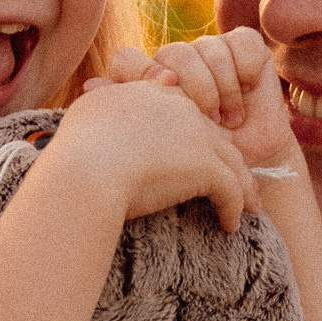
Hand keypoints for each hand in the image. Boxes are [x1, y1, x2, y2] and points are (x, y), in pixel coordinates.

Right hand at [48, 76, 259, 230]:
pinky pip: (231, 190)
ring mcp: (196, 135)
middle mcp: (178, 107)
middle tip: (235, 181)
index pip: (184, 111)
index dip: (194, 133)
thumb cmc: (75, 152)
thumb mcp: (86, 113)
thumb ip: (104, 103)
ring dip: (241, 186)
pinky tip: (230, 226)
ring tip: (247, 207)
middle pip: (214, 135)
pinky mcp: (206, 167)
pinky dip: (234, 209)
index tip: (197, 152)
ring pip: (231, 161)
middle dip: (226, 158)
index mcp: (150, 95)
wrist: (83, 173)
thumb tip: (102, 95)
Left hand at [105, 29, 296, 171]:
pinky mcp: (247, 52)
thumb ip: (126, 115)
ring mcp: (210, 56)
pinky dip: (244, 71)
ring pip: (208, 48)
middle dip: (194, 90)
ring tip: (229, 121)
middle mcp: (176, 66)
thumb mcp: (159, 149)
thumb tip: (89, 86)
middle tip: (207, 122)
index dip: (143, 73)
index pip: (129, 59)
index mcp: (148, 85)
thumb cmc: (200, 167)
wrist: (249, 173)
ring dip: (221, 88)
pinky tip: (247, 95)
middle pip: (173, 53)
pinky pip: (241, 45)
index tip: (165, 100)